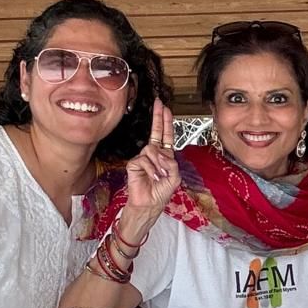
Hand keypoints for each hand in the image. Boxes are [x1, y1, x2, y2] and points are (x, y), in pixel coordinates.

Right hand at [123, 99, 178, 222]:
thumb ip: (172, 163)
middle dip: (158, 117)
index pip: (165, 135)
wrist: (149, 204)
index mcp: (164, 156)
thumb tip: (162, 153)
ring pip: (152, 150)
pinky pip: (144, 160)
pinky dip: (151, 170)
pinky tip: (153, 177)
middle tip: (159, 103)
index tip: (165, 108)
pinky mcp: (133, 164)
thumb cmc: (161, 192)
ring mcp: (142, 158)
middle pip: (156, 132)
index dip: (166, 122)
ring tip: (160, 175)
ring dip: (159, 163)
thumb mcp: (174, 177)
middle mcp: (153, 154)